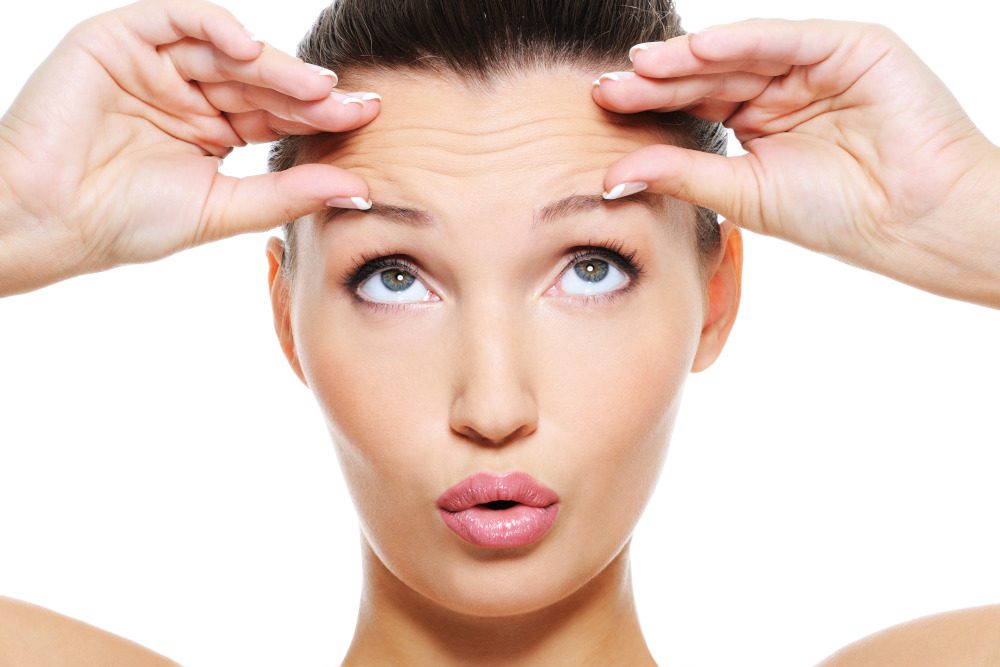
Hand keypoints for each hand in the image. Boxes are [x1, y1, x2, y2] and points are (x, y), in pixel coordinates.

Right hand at [0, 0, 379, 295]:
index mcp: (211, 131)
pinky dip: (213, 26)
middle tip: (352, 104)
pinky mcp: (118, 42)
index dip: (319, 116)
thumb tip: (360, 189)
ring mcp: (154, 65)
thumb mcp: (223, 206)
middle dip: (307, 92)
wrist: (49, 221)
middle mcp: (187, 94)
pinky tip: (249, 49)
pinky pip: (173, 18)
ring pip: (225, 50)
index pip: (275, 113)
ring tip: (315, 87)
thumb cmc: (126, 222)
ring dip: (273, 64)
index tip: (368, 118)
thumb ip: (287, 192)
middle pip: (259, 81)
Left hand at [592, 19, 999, 307]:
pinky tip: (700, 50)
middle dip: (658, 78)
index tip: (601, 105)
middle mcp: (783, 89)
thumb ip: (680, 174)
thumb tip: (610, 176)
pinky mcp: (851, 47)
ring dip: (690, 57)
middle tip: (607, 84)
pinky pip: (788, 38)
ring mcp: (816, 65)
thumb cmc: (837, 215)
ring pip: (742, 53)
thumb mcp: (742, 192)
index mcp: (758, 123)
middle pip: (710, 75)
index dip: (650, 102)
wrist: (915, 222)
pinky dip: (745, 41)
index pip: (695, 103)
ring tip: (642, 66)